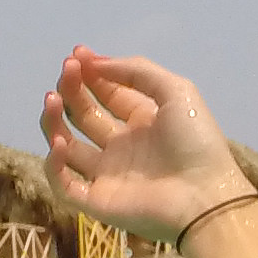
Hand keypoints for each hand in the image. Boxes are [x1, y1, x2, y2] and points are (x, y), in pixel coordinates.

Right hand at [42, 49, 245, 239]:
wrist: (205, 196)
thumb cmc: (195, 141)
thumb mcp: (176, 91)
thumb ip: (137, 71)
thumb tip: (94, 63)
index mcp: (142, 121)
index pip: (107, 93)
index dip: (91, 73)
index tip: (76, 55)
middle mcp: (121, 146)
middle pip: (84, 114)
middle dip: (72, 89)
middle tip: (67, 70)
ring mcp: (107, 174)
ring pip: (66, 146)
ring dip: (53, 121)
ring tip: (52, 99)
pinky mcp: (96, 201)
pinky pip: (63, 184)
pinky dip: (54, 164)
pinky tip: (62, 143)